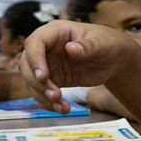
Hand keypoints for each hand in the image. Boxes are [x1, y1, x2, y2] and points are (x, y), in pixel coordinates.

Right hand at [18, 19, 138, 111]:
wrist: (114, 60)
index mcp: (56, 32)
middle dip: (37, 82)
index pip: (35, 42)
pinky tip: (63, 109)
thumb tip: (71, 48)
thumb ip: (88, 46)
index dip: (35, 59)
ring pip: (32, 81)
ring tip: (62, 105)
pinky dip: (49, 103)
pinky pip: (42, 92)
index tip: (43, 76)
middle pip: (26, 64)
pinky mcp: (52, 79)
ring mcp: (47, 64)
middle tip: (55, 95)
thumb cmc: (107, 43)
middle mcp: (46, 47)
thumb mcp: (102, 43)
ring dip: (43, 95)